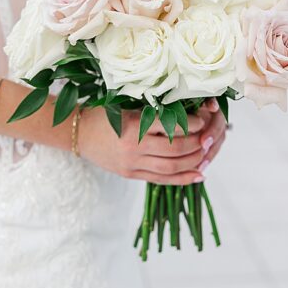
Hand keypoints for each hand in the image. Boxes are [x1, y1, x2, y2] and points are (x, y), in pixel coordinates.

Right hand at [74, 99, 225, 185]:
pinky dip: (183, 179)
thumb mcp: (126, 107)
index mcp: (133, 125)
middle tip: (210, 138)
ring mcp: (132, 164)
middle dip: (198, 145)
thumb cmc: (103, 115)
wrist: (78, 133)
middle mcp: (134, 147)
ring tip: (206, 155)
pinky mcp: (131, 174)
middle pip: (176, 150)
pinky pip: (162, 180)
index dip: (193, 124)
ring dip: (194, 162)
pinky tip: (198, 174)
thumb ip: (153, 112)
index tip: (204, 118)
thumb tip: (188, 112)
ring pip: (172, 168)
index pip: (172, 127)